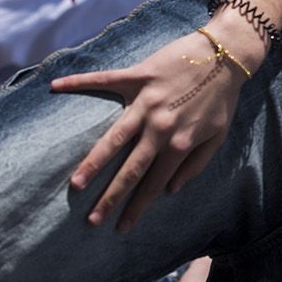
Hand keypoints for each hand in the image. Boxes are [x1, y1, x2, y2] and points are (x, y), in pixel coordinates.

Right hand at [50, 27, 252, 231]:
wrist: (226, 54)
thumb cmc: (222, 97)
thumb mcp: (218, 136)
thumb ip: (195, 164)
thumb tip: (170, 190)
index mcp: (179, 143)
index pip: (153, 183)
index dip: (137, 207)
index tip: (120, 228)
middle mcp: (160, 126)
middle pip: (131, 168)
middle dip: (110, 197)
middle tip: (91, 220)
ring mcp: (146, 102)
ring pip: (113, 137)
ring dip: (93, 162)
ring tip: (75, 183)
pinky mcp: (138, 76)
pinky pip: (104, 80)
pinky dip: (79, 82)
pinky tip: (55, 87)